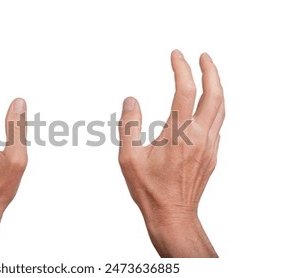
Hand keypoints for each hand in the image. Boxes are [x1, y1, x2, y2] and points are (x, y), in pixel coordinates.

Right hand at [118, 50, 223, 257]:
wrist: (172, 215)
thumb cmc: (149, 189)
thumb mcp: (128, 157)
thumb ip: (128, 125)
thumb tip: (131, 100)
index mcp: (178, 134)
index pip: (185, 90)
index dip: (181, 68)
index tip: (177, 55)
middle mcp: (199, 137)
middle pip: (215, 95)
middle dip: (211, 71)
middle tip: (204, 56)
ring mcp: (209, 147)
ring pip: (221, 109)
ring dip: (216, 88)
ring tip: (208, 76)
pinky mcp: (211, 155)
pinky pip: (218, 124)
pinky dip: (214, 107)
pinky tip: (204, 107)